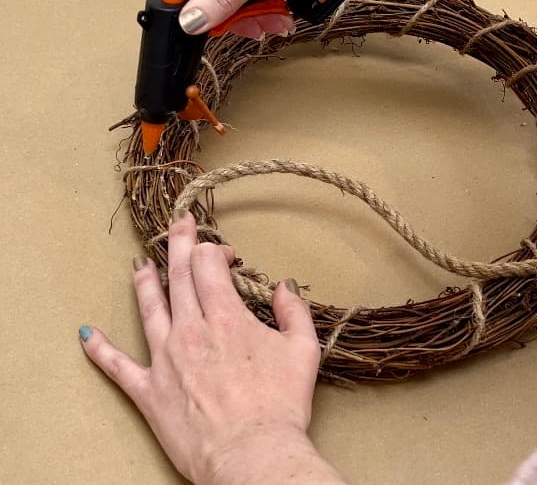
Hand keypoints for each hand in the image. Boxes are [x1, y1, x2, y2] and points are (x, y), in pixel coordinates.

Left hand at [79, 209, 330, 484]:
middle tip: (178, 224)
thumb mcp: (303, 350)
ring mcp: (165, 359)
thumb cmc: (279, 406)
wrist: (252, 457)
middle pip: (178, 274)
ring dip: (144, 280)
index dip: (216, 251)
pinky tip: (87, 333)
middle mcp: (191, 330)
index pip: (209, 265)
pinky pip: (118, 366)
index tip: (228, 256)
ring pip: (148, 307)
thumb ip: (293, 310)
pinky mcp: (149, 391)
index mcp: (226, 318)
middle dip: (180, 244)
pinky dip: (101, 349)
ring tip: (140, 264)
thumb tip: (283, 285)